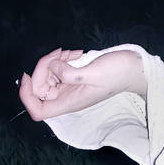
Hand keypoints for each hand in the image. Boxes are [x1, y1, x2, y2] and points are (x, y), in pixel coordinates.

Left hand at [19, 47, 141, 120]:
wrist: (136, 69)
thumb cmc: (118, 73)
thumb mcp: (94, 73)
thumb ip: (69, 73)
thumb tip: (53, 67)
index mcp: (71, 102)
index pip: (38, 111)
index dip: (27, 96)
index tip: (27, 76)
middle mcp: (68, 96)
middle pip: (40, 88)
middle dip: (43, 69)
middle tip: (58, 54)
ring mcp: (72, 86)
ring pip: (49, 76)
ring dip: (53, 61)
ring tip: (70, 52)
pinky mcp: (76, 76)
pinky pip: (59, 69)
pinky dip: (62, 59)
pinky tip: (75, 53)